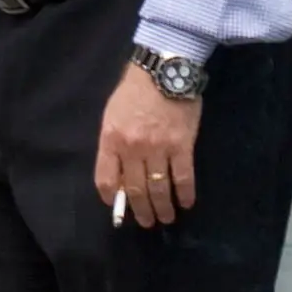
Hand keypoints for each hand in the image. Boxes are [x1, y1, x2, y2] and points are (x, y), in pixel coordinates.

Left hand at [96, 62, 199, 227]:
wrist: (164, 68)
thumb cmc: (135, 90)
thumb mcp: (113, 115)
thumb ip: (113, 144)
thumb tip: (119, 175)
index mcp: (111, 139)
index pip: (106, 180)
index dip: (113, 199)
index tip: (118, 207)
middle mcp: (133, 148)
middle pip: (134, 190)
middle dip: (140, 212)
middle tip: (147, 222)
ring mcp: (158, 148)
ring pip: (158, 188)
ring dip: (162, 208)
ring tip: (166, 218)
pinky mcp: (182, 145)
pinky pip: (183, 177)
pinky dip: (184, 194)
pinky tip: (186, 203)